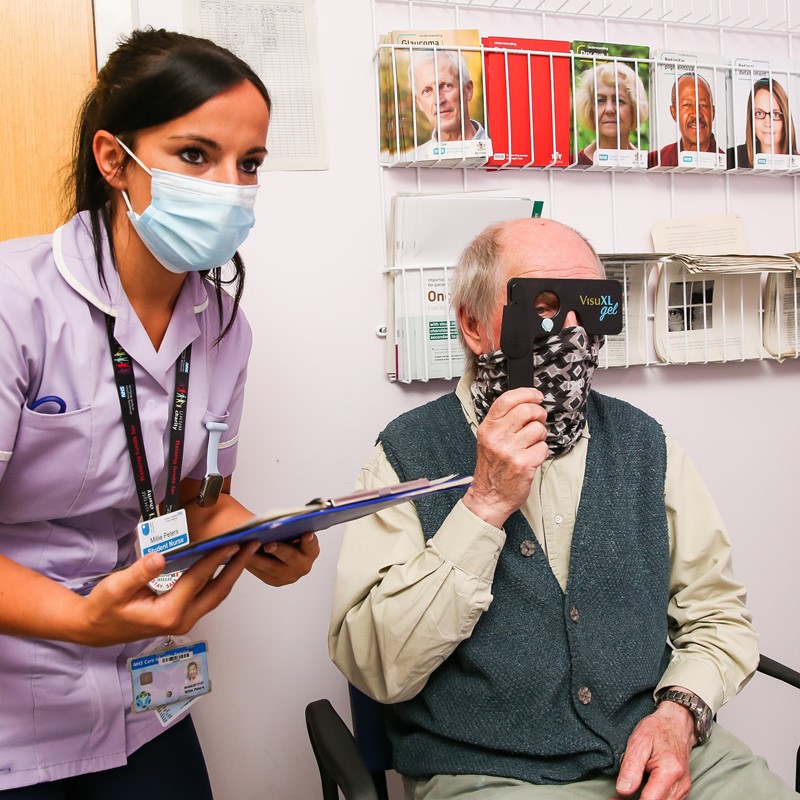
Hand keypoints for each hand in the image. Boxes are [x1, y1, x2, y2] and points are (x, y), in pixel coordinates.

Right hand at [77, 541, 260, 645]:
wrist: (94, 628)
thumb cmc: (103, 608)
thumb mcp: (115, 588)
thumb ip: (139, 572)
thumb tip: (160, 557)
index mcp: (168, 613)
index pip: (198, 580)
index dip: (216, 559)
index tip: (232, 542)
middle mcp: (182, 619)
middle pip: (218, 590)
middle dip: (237, 566)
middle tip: (253, 545)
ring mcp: (184, 619)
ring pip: (216, 594)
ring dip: (231, 573)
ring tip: (245, 551)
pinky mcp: (183, 615)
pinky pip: (208, 596)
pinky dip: (219, 579)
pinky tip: (225, 564)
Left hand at [246, 531, 319, 586]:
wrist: (278, 548)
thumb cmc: (286, 535)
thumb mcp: (291, 530)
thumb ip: (290, 527)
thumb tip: (278, 522)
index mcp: (311, 551)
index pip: (311, 545)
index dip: (309, 541)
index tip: (306, 534)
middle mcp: (303, 566)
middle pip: (291, 558)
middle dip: (279, 550)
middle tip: (268, 544)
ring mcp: (289, 576)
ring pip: (272, 568)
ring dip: (260, 558)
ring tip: (249, 548)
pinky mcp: (275, 581)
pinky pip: (262, 573)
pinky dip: (253, 564)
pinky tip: (244, 555)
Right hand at [463, 387, 547, 527]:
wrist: (489, 497)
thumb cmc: (492, 468)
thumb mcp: (488, 440)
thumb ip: (502, 421)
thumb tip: (525, 403)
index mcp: (488, 428)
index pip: (507, 400)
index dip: (526, 393)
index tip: (536, 396)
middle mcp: (497, 438)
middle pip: (527, 410)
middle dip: (539, 413)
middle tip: (538, 420)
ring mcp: (510, 451)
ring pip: (538, 429)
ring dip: (540, 435)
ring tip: (531, 443)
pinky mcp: (523, 464)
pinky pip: (543, 447)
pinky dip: (541, 452)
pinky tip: (532, 457)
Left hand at [614, 701, 695, 799]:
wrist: (676, 724)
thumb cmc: (657, 729)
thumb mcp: (638, 741)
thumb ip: (631, 767)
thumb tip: (623, 790)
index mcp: (669, 771)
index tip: (614, 799)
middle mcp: (680, 785)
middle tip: (615, 799)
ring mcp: (683, 789)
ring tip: (622, 798)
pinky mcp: (681, 791)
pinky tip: (636, 797)